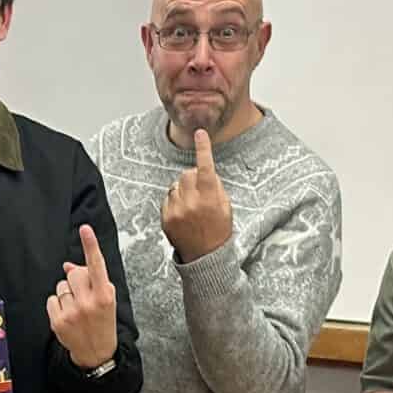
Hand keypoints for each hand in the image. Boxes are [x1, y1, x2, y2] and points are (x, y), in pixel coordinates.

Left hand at [47, 224, 119, 369]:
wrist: (97, 353)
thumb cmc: (103, 321)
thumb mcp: (106, 299)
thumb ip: (91, 280)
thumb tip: (68, 265)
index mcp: (104, 295)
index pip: (96, 266)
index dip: (91, 245)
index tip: (85, 229)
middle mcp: (88, 303)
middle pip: (74, 274)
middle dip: (76, 280)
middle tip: (83, 295)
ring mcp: (72, 313)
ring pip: (61, 286)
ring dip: (67, 293)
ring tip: (77, 308)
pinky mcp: (58, 321)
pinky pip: (52, 299)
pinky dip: (57, 304)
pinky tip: (67, 315)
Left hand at [160, 128, 233, 262]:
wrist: (205, 258)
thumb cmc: (219, 231)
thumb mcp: (226, 208)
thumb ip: (216, 187)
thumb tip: (206, 172)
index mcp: (210, 198)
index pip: (205, 167)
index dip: (203, 149)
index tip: (200, 134)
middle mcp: (191, 203)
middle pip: (186, 174)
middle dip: (193, 177)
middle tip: (200, 191)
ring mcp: (176, 211)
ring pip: (175, 186)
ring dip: (183, 190)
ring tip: (192, 207)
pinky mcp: (166, 218)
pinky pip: (168, 199)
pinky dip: (175, 202)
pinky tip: (184, 215)